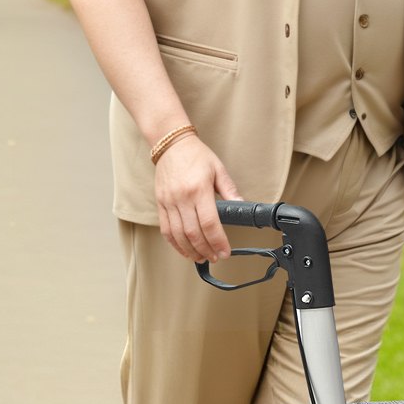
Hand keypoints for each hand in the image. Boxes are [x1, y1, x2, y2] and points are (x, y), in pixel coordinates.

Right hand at [153, 134, 242, 260]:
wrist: (171, 145)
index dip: (218, 241)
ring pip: (178, 235)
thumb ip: (230, 191)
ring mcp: (168, 202)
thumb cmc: (196, 156)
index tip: (225, 251)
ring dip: (190, 250)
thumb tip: (242, 206)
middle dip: (206, 250)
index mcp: (199, 190)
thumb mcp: (219, 170)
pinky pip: (165, 229)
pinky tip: (184, 250)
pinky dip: (175, 243)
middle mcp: (181, 198)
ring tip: (201, 258)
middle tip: (216, 257)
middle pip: (193, 233)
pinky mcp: (160, 204)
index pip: (209, 223)